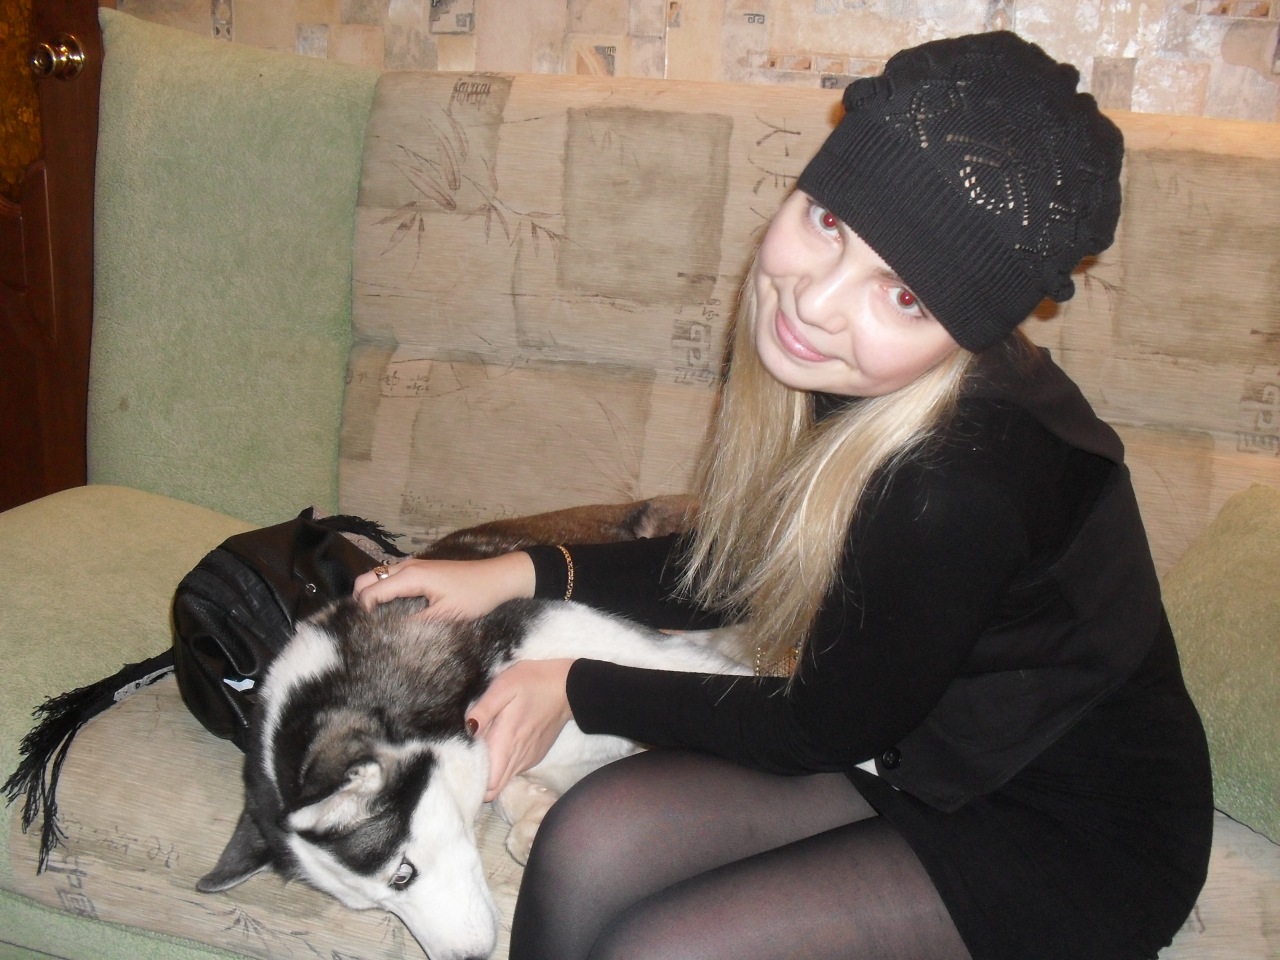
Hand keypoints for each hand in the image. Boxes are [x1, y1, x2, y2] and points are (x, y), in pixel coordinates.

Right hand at [353, 551, 534, 619]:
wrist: (498, 578)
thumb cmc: (475, 596)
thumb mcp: (446, 616)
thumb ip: (414, 624)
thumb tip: (387, 636)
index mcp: (411, 576)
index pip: (370, 593)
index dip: (362, 614)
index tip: (364, 635)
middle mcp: (407, 567)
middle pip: (366, 580)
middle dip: (358, 602)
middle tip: (363, 627)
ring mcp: (412, 566)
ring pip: (377, 577)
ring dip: (369, 596)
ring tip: (373, 622)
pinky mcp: (419, 570)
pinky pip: (390, 578)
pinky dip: (382, 592)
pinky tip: (389, 611)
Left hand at [467, 659, 574, 801]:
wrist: (568, 687)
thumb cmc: (533, 682)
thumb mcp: (504, 686)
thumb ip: (484, 709)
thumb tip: (467, 728)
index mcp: (507, 742)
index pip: (488, 783)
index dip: (473, 781)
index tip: (460, 767)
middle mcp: (518, 757)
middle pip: (494, 789)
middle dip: (478, 783)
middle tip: (465, 762)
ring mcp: (528, 759)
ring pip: (503, 781)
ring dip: (490, 774)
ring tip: (480, 752)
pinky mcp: (535, 756)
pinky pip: (514, 771)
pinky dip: (502, 766)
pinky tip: (498, 747)